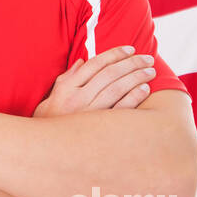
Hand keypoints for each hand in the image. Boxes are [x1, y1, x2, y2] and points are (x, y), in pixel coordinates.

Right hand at [34, 45, 154, 117]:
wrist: (46, 147)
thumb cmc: (50, 120)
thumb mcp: (53, 95)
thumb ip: (68, 77)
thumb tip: (83, 61)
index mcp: (68, 87)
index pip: (95, 64)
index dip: (114, 54)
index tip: (130, 49)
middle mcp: (78, 98)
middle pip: (109, 73)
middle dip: (131, 63)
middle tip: (147, 58)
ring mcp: (89, 113)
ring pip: (117, 88)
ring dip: (136, 77)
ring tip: (150, 71)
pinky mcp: (99, 128)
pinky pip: (120, 109)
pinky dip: (133, 97)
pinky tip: (145, 89)